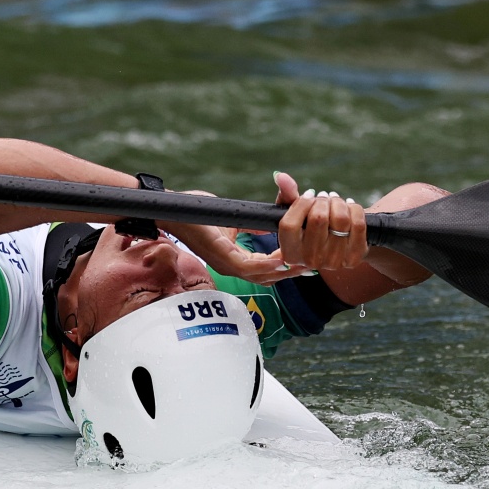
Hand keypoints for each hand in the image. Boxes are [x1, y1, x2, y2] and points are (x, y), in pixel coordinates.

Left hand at [162, 189, 307, 285]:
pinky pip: (251, 266)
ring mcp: (227, 265)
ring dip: (285, 269)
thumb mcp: (234, 219)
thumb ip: (253, 223)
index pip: (267, 270)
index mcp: (236, 261)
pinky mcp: (223, 257)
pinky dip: (269, 264)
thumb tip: (274, 219)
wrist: (174, 210)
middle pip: (270, 278)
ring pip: (263, 275)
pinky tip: (284, 258)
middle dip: (293, 271)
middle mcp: (232, 268)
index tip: (308, 257)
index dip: (288, 266)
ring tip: (304, 261)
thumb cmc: (199, 213)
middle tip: (314, 263)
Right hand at [274, 172, 366, 269]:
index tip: (309, 195)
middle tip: (324, 197)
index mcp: (290, 254)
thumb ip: (287, 195)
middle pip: (318, 218)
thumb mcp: (295, 214)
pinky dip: (354, 208)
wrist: (338, 246)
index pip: (290, 224)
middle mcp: (310, 261)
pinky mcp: (355, 257)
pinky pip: (358, 225)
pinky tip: (349, 206)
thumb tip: (281, 176)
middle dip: (322, 200)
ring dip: (338, 202)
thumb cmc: (310, 227)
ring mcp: (334, 261)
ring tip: (335, 200)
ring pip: (340, 219)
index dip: (301, 203)